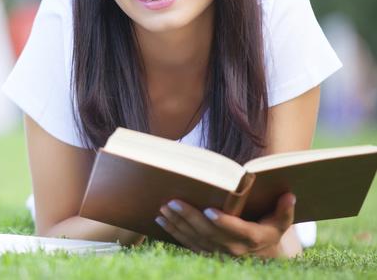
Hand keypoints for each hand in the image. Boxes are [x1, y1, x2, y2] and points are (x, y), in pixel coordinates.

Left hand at [155, 192, 297, 257]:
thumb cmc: (268, 229)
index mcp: (252, 238)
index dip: (223, 222)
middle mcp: (233, 249)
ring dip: (177, 224)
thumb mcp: (281, 222)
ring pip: (194, 239)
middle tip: (173, 202)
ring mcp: (217, 253)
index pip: (236, 231)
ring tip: (163, 207)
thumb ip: (284, 210)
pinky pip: (187, 243)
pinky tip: (161, 219)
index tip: (209, 211)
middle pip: (208, 233)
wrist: (261, 256)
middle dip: (189, 218)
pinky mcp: (206, 253)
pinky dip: (173, 232)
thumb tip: (290, 195)